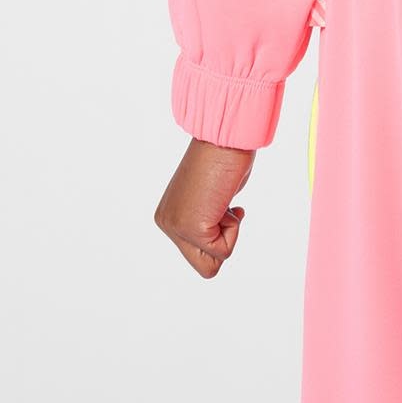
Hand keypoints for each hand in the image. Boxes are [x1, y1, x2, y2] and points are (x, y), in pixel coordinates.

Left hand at [154, 137, 255, 277]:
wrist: (226, 136)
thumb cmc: (226, 155)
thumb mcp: (212, 194)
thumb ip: (207, 215)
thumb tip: (219, 226)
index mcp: (168, 214)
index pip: (197, 250)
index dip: (220, 230)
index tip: (221, 200)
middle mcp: (167, 223)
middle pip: (203, 266)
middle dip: (222, 241)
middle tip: (223, 206)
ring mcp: (176, 228)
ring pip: (212, 264)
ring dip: (229, 233)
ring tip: (223, 200)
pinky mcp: (191, 229)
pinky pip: (223, 251)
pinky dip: (234, 227)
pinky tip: (226, 199)